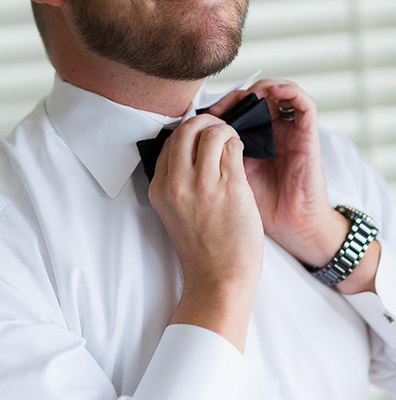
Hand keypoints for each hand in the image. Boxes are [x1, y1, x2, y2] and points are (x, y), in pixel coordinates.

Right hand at [148, 113, 263, 287]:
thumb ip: (178, 179)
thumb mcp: (174, 210)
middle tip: (218, 128)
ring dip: (225, 130)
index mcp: (159, 188)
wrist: (219, 278)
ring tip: (232, 140)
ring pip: (212, 133)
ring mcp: (203, 184)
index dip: (188, 132)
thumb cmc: (202, 247)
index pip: (169, 141)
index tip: (201, 135)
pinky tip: (241, 151)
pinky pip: (233, 148)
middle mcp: (177, 182)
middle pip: (187, 128)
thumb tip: (193, 148)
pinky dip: (238, 143)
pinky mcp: (230, 187)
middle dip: (206, 121)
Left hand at [208, 79, 335, 262]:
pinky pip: (304, 104)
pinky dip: (289, 91)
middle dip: (236, 95)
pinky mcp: (309, 136)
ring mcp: (292, 132)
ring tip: (245, 94)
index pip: (237, 109)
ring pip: (279, 92)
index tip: (202, 112)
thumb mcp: (229, 177)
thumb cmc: (259, 207)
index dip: (220, 106)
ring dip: (261, 87)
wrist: (290, 229)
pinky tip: (272, 91)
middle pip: (255, 97)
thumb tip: (189, 135)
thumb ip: (215, 154)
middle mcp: (272, 132)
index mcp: (253, 140)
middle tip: (220, 104)